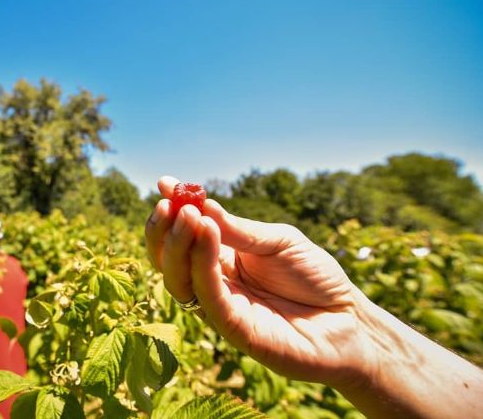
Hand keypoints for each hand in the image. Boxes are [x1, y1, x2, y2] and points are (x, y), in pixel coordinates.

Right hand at [145, 176, 371, 385]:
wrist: (348, 318)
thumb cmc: (315, 277)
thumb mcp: (277, 240)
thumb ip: (238, 229)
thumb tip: (199, 203)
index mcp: (220, 260)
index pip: (182, 237)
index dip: (169, 213)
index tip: (165, 184)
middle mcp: (212, 284)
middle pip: (169, 260)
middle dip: (164, 230)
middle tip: (170, 203)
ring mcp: (219, 308)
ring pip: (178, 279)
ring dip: (178, 245)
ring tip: (189, 215)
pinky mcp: (232, 329)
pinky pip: (207, 296)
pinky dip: (201, 264)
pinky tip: (207, 234)